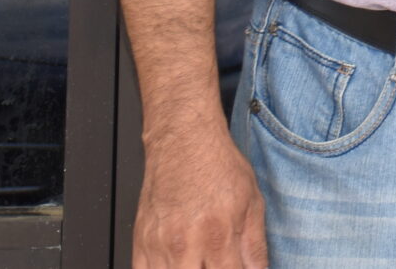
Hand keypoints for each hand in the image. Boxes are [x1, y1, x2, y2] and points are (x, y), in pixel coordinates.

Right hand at [134, 125, 266, 268]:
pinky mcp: (140, 241)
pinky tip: (176, 264)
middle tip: (215, 263)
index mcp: (217, 236)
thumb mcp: (252, 202)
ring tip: (198, 261)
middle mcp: (185, 245)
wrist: (184, 139)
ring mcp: (158, 246)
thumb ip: (255, 245)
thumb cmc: (216, 164)